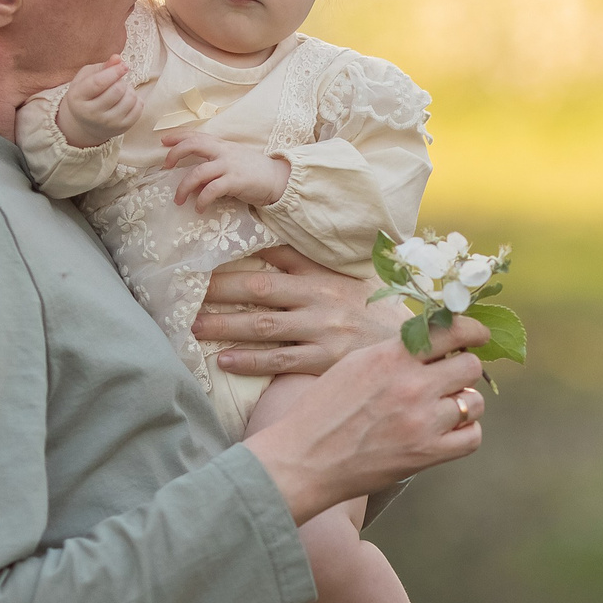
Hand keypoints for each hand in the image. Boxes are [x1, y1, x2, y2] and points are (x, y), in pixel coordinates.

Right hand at [58, 58, 142, 147]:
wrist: (86, 123)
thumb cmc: (87, 94)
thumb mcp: (87, 77)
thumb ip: (102, 67)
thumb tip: (117, 58)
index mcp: (77, 98)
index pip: (99, 82)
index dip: (114, 71)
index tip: (124, 65)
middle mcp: (91, 114)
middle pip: (117, 90)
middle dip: (121, 80)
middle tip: (116, 81)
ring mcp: (107, 123)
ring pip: (130, 99)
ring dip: (129, 89)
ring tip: (121, 90)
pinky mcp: (121, 128)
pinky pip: (139, 108)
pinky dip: (136, 99)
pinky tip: (126, 99)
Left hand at [163, 132, 290, 209]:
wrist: (277, 179)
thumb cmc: (253, 171)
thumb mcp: (232, 160)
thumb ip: (213, 165)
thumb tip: (191, 180)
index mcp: (222, 145)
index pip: (196, 135)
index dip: (178, 136)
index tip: (163, 140)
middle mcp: (223, 152)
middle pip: (193, 145)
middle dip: (175, 154)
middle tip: (165, 167)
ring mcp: (229, 166)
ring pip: (198, 172)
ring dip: (184, 187)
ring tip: (178, 200)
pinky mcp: (235, 181)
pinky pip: (211, 190)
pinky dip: (201, 200)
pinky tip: (199, 208)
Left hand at [195, 247, 460, 374]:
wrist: (419, 346)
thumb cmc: (379, 312)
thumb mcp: (352, 278)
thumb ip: (314, 263)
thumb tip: (272, 242)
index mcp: (324, 274)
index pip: (276, 256)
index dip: (241, 253)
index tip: (207, 253)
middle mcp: (319, 298)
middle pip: (259, 289)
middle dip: (219, 290)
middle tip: (184, 290)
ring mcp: (321, 330)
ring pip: (263, 325)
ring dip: (225, 325)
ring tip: (193, 326)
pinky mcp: (324, 360)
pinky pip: (279, 360)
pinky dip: (249, 360)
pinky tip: (223, 360)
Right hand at [244, 319, 489, 520]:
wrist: (303, 459)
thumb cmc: (322, 411)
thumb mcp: (354, 364)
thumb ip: (395, 353)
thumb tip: (434, 344)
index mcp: (391, 357)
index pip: (451, 331)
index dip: (472, 331)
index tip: (478, 336)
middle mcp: (412, 385)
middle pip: (469, 367)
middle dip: (462, 370)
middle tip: (448, 378)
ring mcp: (423, 421)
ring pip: (475, 402)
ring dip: (464, 403)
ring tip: (442, 407)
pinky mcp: (427, 454)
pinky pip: (472, 437)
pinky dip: (465, 433)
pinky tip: (448, 431)